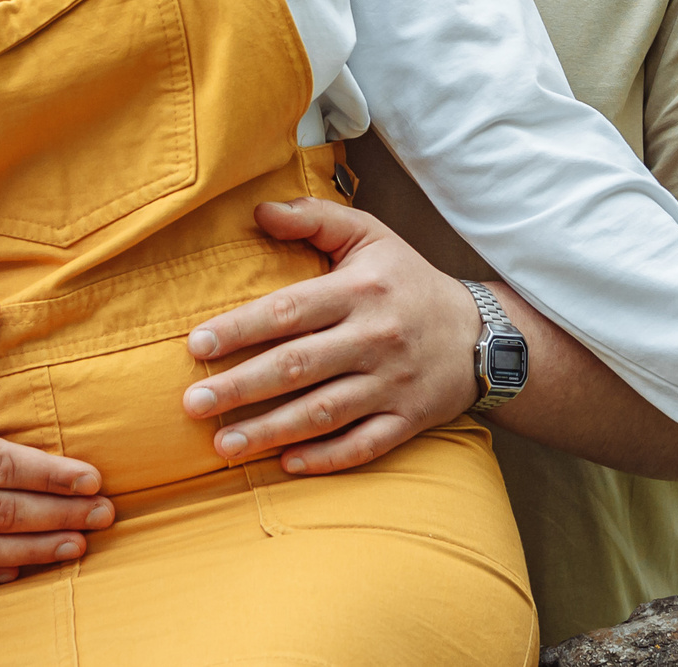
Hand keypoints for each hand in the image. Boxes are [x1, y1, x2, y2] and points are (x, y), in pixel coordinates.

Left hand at [181, 198, 483, 474]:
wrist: (484, 335)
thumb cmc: (408, 282)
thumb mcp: (370, 237)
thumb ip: (314, 219)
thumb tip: (258, 211)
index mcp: (361, 290)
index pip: (290, 310)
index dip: (241, 328)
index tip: (196, 347)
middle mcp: (376, 338)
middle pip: (299, 366)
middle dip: (242, 387)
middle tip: (193, 404)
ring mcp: (392, 384)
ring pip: (324, 412)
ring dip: (270, 431)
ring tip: (222, 444)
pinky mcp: (408, 420)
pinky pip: (363, 446)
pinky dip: (326, 458)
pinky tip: (285, 465)